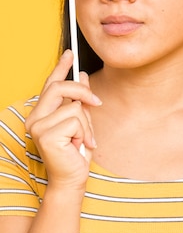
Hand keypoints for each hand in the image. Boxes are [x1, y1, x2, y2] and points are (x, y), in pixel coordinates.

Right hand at [25, 50, 101, 191]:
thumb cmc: (76, 152)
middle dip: (83, 92)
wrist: (72, 179)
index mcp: (41, 113)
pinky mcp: (46, 135)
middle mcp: (35, 118)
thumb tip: (82, 75)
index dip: (61, 67)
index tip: (71, 53)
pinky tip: (79, 145)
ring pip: (74, 107)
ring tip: (83, 139)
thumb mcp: (81, 121)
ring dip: (86, 123)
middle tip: (97, 102)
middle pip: (61, 88)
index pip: (51, 84)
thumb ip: (79, 100)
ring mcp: (38, 126)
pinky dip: (84, 132)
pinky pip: (75, 120)